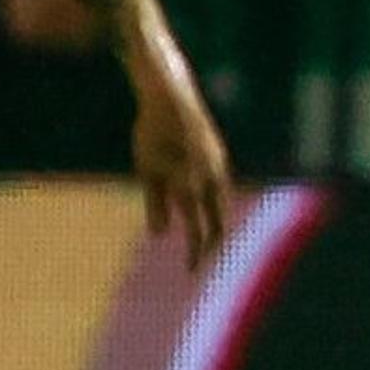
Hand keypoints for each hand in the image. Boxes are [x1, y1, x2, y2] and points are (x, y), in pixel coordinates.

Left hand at [132, 75, 232, 269]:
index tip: (190, 271)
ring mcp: (218, 165)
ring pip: (223, 204)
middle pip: (218, 221)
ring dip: (217, 223)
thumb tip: (160, 234)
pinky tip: (211, 207)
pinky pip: (222, 186)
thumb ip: (155, 203)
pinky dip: (217, 202)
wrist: (171, 98)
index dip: (195, 253)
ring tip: (209, 239)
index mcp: (190, 186)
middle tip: (202, 261)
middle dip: (211, 243)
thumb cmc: (151, 135)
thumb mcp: (146, 170)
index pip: (197, 231)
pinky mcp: (219, 154)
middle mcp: (210, 179)